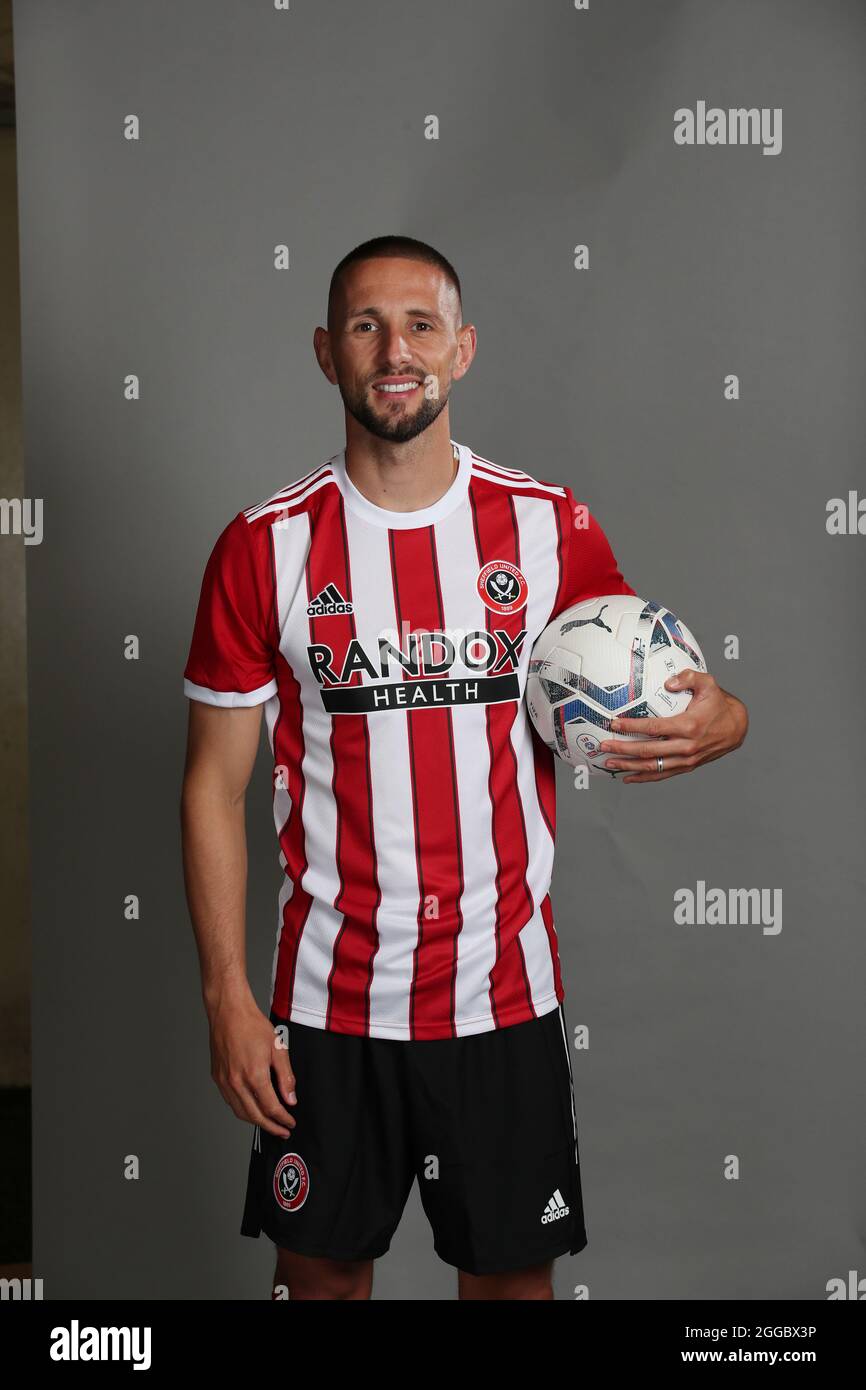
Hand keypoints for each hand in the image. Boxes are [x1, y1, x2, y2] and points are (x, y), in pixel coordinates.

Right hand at [208, 993, 297, 1137]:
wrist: (228, 1012)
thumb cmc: (252, 1025)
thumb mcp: (278, 1048)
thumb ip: (286, 1076)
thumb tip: (290, 1098)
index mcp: (254, 1075)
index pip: (271, 1108)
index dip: (283, 1119)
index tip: (290, 1122)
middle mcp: (236, 1082)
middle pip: (255, 1116)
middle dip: (270, 1127)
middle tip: (281, 1131)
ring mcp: (224, 1081)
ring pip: (240, 1112)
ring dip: (255, 1121)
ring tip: (268, 1123)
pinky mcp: (217, 1077)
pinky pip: (230, 1101)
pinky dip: (242, 1109)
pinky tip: (251, 1107)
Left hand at [598, 670, 747, 782]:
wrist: (737, 727)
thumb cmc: (718, 703)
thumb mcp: (708, 683)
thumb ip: (688, 677)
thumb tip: (667, 683)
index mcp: (689, 725)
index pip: (653, 728)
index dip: (631, 726)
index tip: (613, 724)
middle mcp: (686, 746)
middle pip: (648, 751)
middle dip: (623, 749)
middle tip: (603, 746)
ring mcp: (686, 759)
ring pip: (653, 766)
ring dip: (629, 766)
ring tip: (609, 763)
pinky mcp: (687, 766)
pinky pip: (662, 775)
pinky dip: (644, 778)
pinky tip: (627, 777)